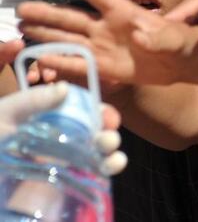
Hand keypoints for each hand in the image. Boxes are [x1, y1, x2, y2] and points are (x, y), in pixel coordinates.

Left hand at [0, 81, 127, 174]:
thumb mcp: (7, 112)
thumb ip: (34, 100)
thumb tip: (64, 87)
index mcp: (56, 120)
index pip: (87, 114)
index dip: (101, 113)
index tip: (107, 115)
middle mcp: (66, 141)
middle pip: (97, 136)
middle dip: (109, 135)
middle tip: (106, 139)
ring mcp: (68, 164)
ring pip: (101, 157)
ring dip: (113, 155)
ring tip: (110, 155)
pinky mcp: (67, 184)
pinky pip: (92, 177)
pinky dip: (106, 171)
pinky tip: (106, 168)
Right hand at [16, 0, 197, 84]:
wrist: (182, 62)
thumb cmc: (181, 42)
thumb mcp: (175, 38)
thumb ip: (158, 37)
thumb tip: (140, 35)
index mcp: (124, 11)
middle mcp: (108, 26)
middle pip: (72, 17)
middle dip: (47, 12)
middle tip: (20, 8)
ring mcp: (104, 46)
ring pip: (69, 38)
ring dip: (45, 34)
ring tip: (21, 28)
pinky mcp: (106, 66)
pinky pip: (79, 64)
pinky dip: (61, 62)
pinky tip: (40, 58)